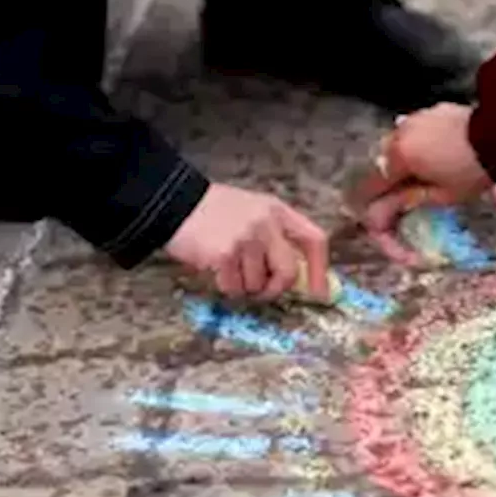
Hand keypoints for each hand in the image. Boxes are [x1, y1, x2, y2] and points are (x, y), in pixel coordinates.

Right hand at [164, 182, 329, 300]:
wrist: (174, 203)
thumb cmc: (215, 212)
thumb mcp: (253, 211)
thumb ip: (276, 236)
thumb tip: (296, 276)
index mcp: (277, 211)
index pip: (314, 240)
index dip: (320, 270)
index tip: (319, 293)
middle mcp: (266, 224)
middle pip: (289, 272)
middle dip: (275, 288)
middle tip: (260, 290)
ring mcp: (246, 239)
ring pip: (258, 285)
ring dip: (243, 285)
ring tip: (228, 265)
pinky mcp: (225, 255)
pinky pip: (235, 288)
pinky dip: (225, 286)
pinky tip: (215, 268)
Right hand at [353, 103, 494, 262]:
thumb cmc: (472, 171)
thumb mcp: (442, 195)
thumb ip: (410, 198)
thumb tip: (387, 209)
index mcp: (399, 156)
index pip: (374, 183)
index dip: (375, 201)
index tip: (380, 215)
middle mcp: (400, 133)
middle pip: (384, 162)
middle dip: (390, 180)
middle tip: (404, 196)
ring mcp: (416, 117)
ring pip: (398, 143)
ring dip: (404, 160)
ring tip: (423, 174)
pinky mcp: (432, 110)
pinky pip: (415, 130)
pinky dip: (418, 144)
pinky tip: (435, 152)